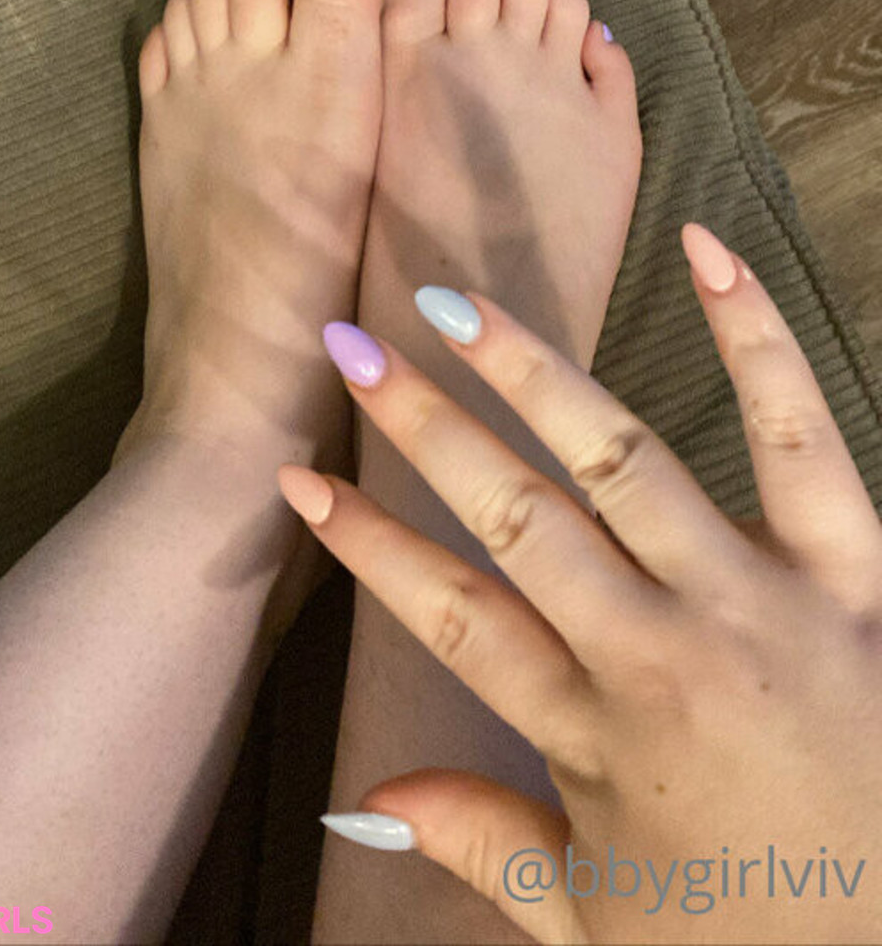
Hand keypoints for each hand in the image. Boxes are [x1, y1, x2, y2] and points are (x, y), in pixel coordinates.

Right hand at [278, 223, 881, 943]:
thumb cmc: (758, 939)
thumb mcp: (598, 927)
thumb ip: (480, 845)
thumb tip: (358, 802)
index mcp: (594, 735)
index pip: (451, 615)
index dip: (368, 544)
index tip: (301, 480)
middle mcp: (658, 652)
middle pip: (514, 518)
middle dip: (421, 429)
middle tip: (350, 348)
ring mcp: (755, 599)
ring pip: (620, 459)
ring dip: (529, 373)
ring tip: (453, 305)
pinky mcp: (851, 570)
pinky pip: (798, 435)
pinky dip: (753, 338)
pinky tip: (705, 251)